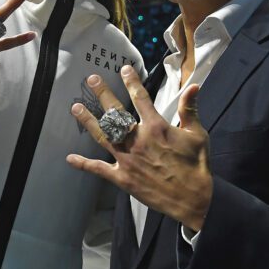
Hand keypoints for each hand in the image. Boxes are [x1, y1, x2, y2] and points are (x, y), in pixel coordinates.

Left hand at [66, 66, 212, 231]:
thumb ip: (190, 110)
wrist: (193, 200)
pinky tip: (70, 158)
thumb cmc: (196, 166)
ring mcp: (127, 159)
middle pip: (115, 113)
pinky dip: (84, 164)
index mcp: (156, 128)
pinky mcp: (123, 178)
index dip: (131, 82)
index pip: (140, 98)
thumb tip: (194, 86)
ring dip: (88, 121)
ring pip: (103, 136)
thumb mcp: (197, 135)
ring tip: (76, 108)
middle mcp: (138, 140)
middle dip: (102, 94)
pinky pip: (99, 169)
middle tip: (91, 80)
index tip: (123, 69)